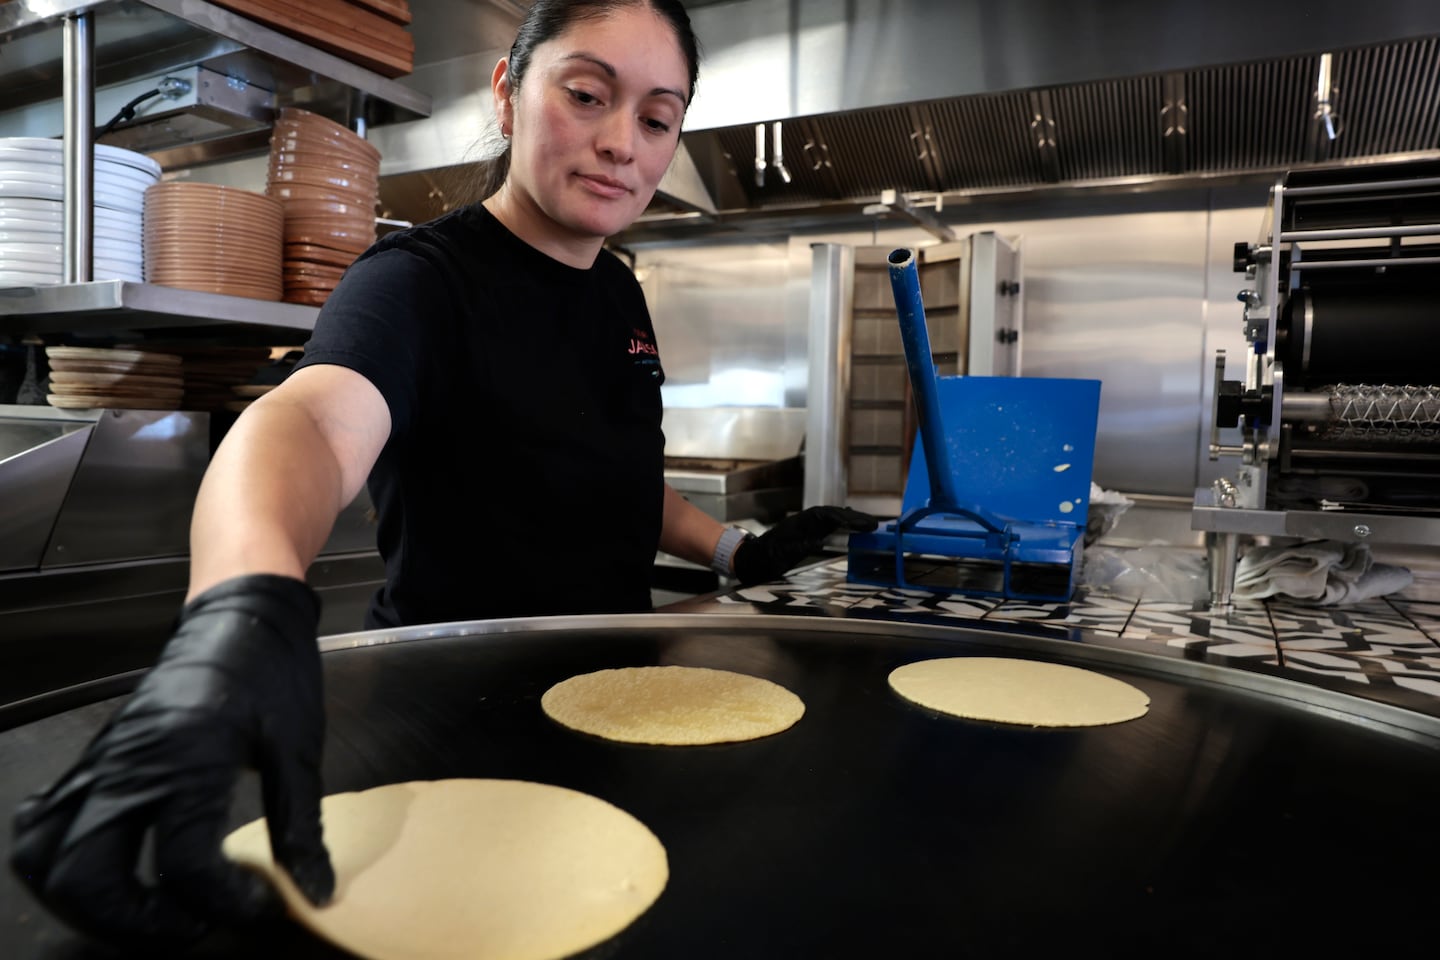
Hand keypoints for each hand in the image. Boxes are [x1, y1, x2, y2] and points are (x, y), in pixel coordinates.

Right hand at [10, 574, 333, 947]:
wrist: (239, 607)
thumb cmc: (271, 668)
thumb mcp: (298, 746)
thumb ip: (300, 826)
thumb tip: (314, 891)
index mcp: (186, 757)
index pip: (184, 863)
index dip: (224, 904)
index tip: (259, 906)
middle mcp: (129, 763)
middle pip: (83, 873)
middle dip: (131, 922)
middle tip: (188, 924)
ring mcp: (103, 760)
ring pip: (45, 852)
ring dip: (85, 899)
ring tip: (148, 909)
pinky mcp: (97, 758)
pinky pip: (49, 820)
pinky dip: (67, 860)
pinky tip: (119, 870)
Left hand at [732, 506, 878, 584]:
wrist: (750, 560)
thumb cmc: (765, 558)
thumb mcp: (781, 555)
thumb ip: (799, 546)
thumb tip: (818, 540)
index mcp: (800, 523)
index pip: (828, 516)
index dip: (847, 519)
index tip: (864, 524)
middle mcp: (804, 521)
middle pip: (833, 514)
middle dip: (854, 518)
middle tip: (873, 525)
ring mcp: (805, 526)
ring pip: (831, 519)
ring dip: (849, 521)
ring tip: (867, 525)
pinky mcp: (805, 533)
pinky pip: (826, 526)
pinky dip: (840, 526)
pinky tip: (849, 529)